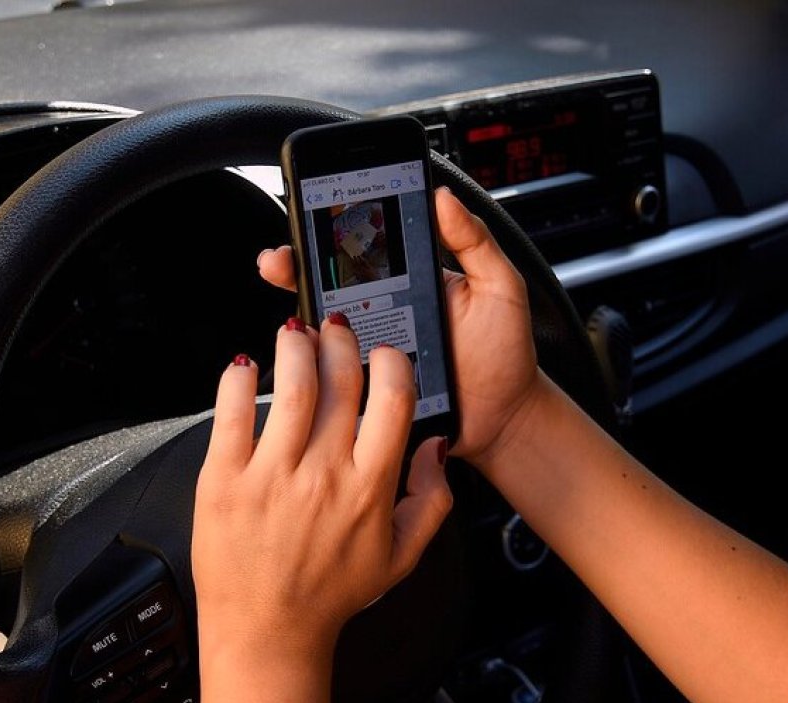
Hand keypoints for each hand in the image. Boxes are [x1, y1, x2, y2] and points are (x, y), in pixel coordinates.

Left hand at [192, 315, 452, 702]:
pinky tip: (244, 366)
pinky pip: (230, 413)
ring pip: (289, 386)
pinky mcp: (224, 480)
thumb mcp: (401, 556)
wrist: (267, 632)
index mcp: (369, 487)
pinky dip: (237, 379)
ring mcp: (271, 475)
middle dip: (339, 341)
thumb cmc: (329, 594)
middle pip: (339, 381)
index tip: (383, 353)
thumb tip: (436, 448)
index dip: (392, 363)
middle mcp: (323, 475)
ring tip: (293, 332)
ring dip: (294, 346)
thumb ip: (431, 499)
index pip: (393, 400)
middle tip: (333, 331)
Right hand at [258, 187, 543, 468]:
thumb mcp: (499, 287)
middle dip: (295, 266)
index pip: (358, 250)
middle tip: (279, 261)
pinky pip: (332, 377)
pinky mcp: (367, 390)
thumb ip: (474, 241)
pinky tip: (306, 354)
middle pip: (325, 284)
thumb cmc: (505, 353)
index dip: (328, 232)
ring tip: (292, 309)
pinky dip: (312, 366)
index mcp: (406, 282)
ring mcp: (370, 353)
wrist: (507, 420)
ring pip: (322, 330)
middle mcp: (380, 314)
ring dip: (297, 316)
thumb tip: (444, 196)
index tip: (308, 217)